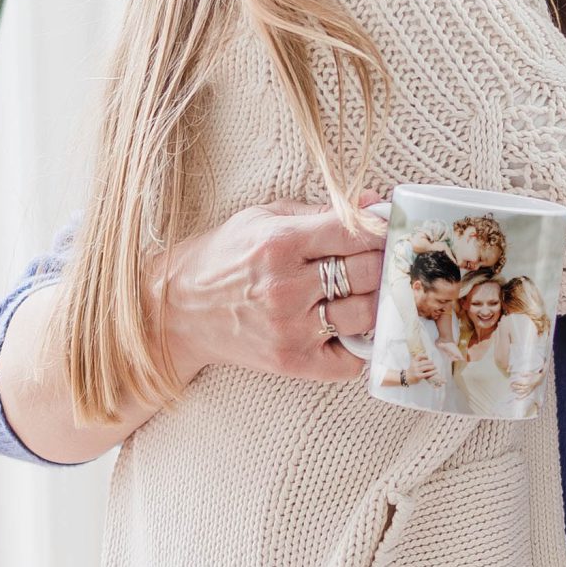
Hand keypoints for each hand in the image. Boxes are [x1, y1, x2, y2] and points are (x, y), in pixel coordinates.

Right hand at [146, 195, 387, 384]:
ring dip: (375, 302)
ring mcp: (289, 328)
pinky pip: (350, 360)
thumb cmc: (225, 257)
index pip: (354, 232)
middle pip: (367, 273)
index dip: (379, 230)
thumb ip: (322, 211)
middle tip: (385, 261)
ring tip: (367, 292)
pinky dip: (359, 344)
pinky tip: (349, 327)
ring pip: (366, 314)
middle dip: (382, 263)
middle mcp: (286, 287)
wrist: (178, 310)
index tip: (387, 232)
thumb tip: (375, 204)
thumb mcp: (265, 218)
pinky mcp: (291, 362)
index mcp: (279, 243)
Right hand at [409, 348, 442, 385]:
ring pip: (427, 367)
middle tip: (434, 364)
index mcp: (414, 361)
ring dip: (433, 367)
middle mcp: (415, 365)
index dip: (425, 356)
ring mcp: (416, 370)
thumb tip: (428, 358)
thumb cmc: (412, 371)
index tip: (428, 358)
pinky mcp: (419, 376)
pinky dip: (432, 372)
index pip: (420, 356)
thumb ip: (419, 361)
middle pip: (426, 362)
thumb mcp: (413, 364)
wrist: (406, 378)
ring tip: (435, 368)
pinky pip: (427, 373)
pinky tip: (435, 372)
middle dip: (431, 363)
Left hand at [509, 368, 544, 398]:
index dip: (516, 383)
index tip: (512, 382)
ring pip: (522, 391)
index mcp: (528, 382)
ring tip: (512, 390)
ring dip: (517, 391)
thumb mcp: (530, 373)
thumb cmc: (535, 375)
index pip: (520, 383)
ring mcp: (530, 389)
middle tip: (510, 385)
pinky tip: (517, 398)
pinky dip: (521, 397)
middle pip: (520, 387)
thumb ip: (525, 374)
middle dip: (515, 387)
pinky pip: (525, 395)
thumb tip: (520, 375)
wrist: (541, 378)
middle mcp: (529, 387)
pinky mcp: (530, 391)